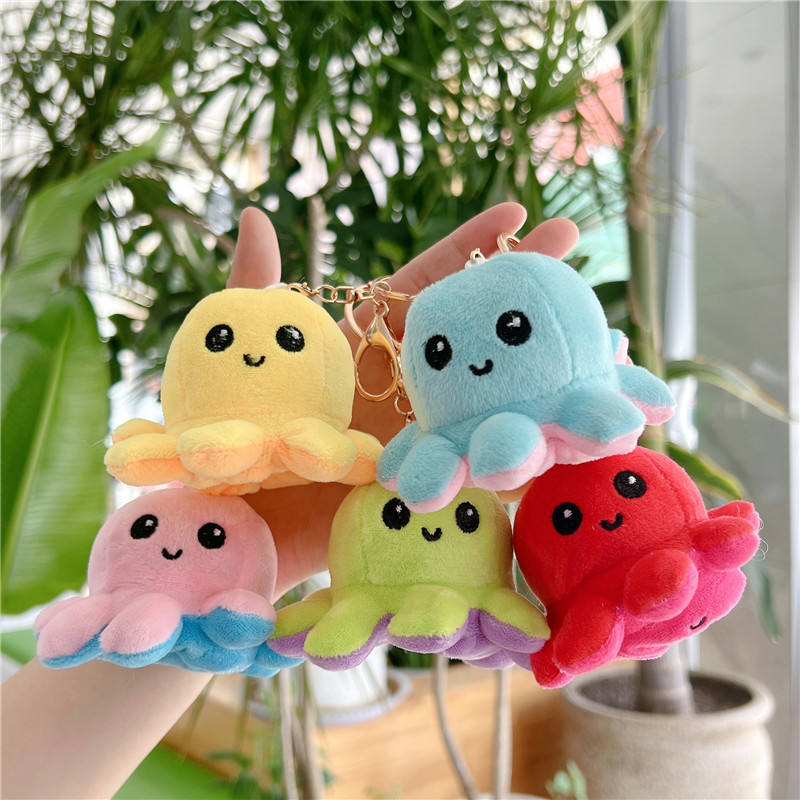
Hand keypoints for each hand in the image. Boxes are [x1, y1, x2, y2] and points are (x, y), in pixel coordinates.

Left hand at [226, 205, 577, 596]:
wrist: (238, 523)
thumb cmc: (234, 441)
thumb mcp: (240, 356)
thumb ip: (255, 291)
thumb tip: (256, 213)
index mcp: (362, 347)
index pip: (425, 285)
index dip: (469, 249)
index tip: (516, 212)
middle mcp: (401, 385)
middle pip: (472, 329)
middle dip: (521, 287)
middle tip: (573, 245)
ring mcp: (419, 431)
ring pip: (492, 393)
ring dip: (544, 367)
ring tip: (602, 336)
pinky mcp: (430, 480)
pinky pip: (486, 458)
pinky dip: (531, 443)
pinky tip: (578, 427)